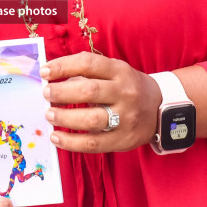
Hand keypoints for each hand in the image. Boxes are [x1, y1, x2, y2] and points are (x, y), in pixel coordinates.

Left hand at [43, 51, 161, 152]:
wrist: (161, 108)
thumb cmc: (127, 87)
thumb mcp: (114, 72)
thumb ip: (87, 73)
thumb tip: (51, 79)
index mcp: (120, 71)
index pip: (88, 63)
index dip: (64, 66)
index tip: (45, 71)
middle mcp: (125, 93)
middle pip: (89, 91)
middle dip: (61, 93)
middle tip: (46, 94)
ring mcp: (126, 118)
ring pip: (91, 119)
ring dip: (64, 118)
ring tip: (49, 115)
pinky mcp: (123, 139)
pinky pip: (94, 143)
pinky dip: (71, 142)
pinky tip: (56, 137)